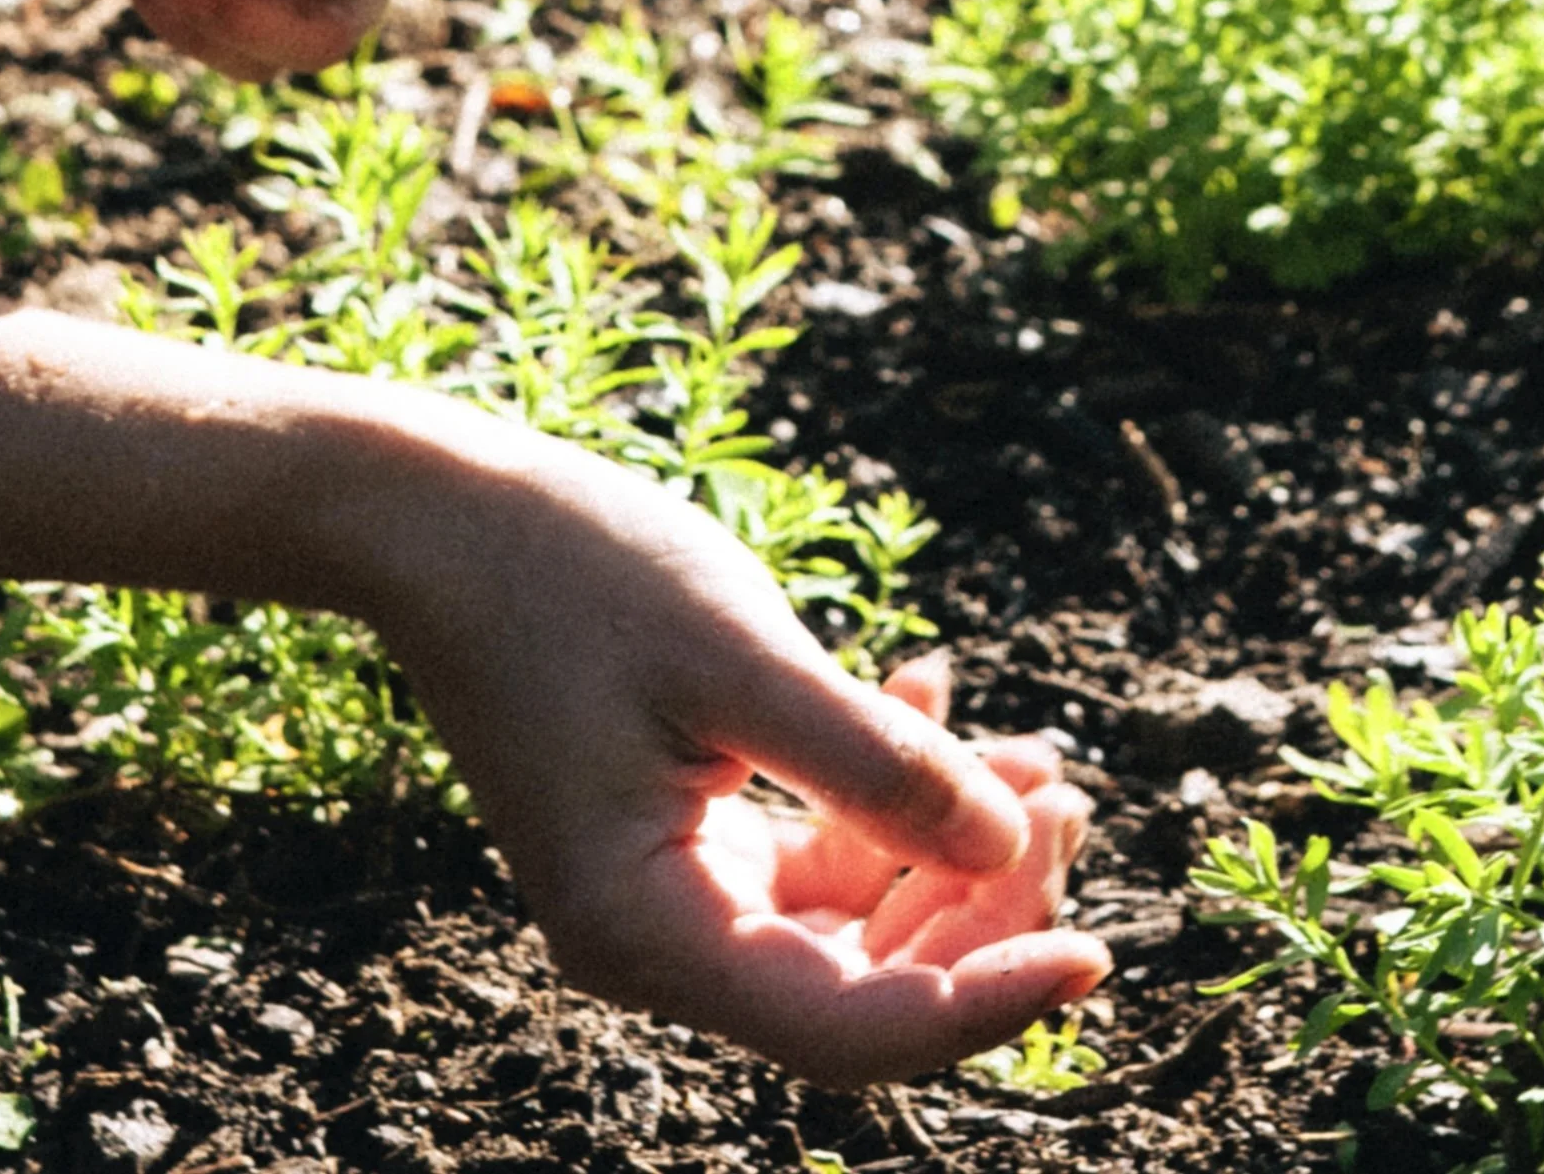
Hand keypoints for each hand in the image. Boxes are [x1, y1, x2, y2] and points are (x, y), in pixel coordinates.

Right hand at [358, 411, 1111, 1085]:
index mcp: (646, 931)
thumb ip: (876, 766)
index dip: (985, 1005)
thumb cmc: (572, 574)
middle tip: (1065, 794)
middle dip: (982, 903)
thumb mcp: (740, 660)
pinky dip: (884, 782)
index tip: (1100, 950)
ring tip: (1038, 751)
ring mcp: (669, 883)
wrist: (444, 515)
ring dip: (951, 838)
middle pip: (864, 979)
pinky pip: (815, 840)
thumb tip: (1010, 851)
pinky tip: (933, 689)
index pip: (850, 1029)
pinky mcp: (682, 823)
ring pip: (854, 913)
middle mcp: (656, 937)